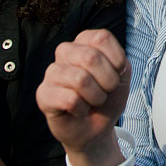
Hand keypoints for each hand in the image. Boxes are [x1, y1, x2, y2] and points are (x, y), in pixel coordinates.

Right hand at [37, 29, 131, 155]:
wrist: (97, 127)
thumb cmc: (108, 97)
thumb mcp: (122, 75)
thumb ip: (119, 60)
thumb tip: (102, 61)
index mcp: (84, 41)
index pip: (101, 38)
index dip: (117, 60)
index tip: (117, 74)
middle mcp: (65, 51)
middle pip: (91, 57)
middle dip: (108, 81)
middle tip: (105, 91)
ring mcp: (51, 72)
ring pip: (80, 79)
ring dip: (96, 97)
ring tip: (92, 101)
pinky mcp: (43, 94)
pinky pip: (69, 99)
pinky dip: (82, 109)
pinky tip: (79, 110)